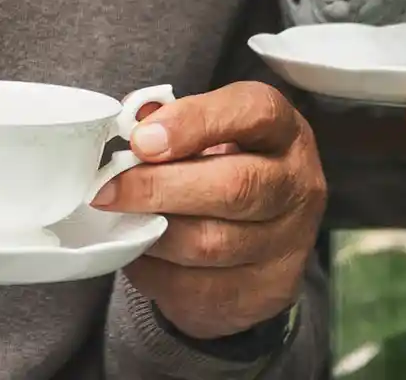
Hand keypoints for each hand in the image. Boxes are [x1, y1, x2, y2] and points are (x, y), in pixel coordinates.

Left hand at [91, 82, 324, 339]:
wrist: (263, 238)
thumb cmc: (224, 167)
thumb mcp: (210, 132)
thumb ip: (174, 122)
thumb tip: (132, 123)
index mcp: (283, 130)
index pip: (253, 113)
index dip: (193, 122)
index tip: (141, 140)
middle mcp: (298, 185)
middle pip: (234, 186)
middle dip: (159, 187)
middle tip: (107, 190)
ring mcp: (289, 243)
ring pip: (211, 243)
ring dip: (153, 232)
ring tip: (121, 219)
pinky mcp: (269, 292)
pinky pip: (199, 287)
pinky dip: (157, 271)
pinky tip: (141, 251)